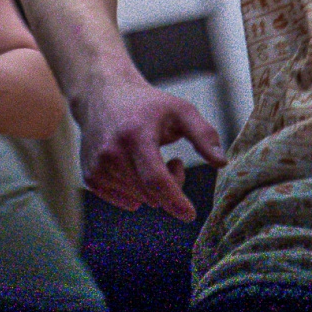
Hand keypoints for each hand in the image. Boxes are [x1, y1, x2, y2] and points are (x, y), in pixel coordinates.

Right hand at [76, 75, 225, 221]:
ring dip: (154, 189)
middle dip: (171, 186)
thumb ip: (203, 135)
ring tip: (153, 160)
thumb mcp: (180, 110)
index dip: (174, 200)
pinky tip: (136, 168)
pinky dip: (137, 192)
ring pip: (139, 200)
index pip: (155, 179)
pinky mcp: (90, 178)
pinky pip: (125, 201)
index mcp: (135, 135)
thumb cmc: (147, 105)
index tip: (189, 214)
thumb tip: (221, 162)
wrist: (103, 97)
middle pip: (150, 194)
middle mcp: (111, 153)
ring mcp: (97, 167)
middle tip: (174, 162)